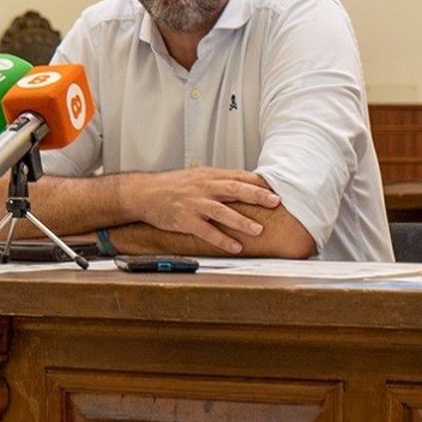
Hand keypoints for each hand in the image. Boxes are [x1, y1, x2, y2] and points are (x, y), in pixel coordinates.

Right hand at [130, 169, 279, 254]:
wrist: (145, 193)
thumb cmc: (173, 186)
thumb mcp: (197, 176)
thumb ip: (219, 181)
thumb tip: (244, 184)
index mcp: (209, 175)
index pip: (238, 176)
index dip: (258, 182)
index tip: (275, 187)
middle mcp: (204, 187)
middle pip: (234, 189)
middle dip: (256, 195)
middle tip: (275, 202)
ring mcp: (194, 204)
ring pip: (222, 211)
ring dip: (241, 221)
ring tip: (258, 230)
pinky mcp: (185, 220)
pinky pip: (206, 231)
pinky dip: (222, 239)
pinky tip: (235, 246)